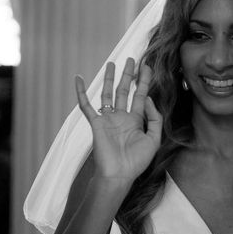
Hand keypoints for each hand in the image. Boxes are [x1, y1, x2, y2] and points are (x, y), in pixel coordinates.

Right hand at [76, 58, 162, 182]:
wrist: (119, 174)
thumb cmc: (136, 161)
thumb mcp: (153, 139)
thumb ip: (154, 118)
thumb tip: (147, 99)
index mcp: (135, 121)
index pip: (140, 95)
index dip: (144, 81)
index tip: (147, 67)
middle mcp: (121, 117)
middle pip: (125, 90)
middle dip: (129, 75)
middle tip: (132, 59)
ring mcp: (108, 119)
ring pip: (108, 93)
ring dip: (110, 79)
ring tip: (112, 63)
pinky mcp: (96, 123)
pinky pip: (86, 105)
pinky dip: (81, 92)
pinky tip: (78, 79)